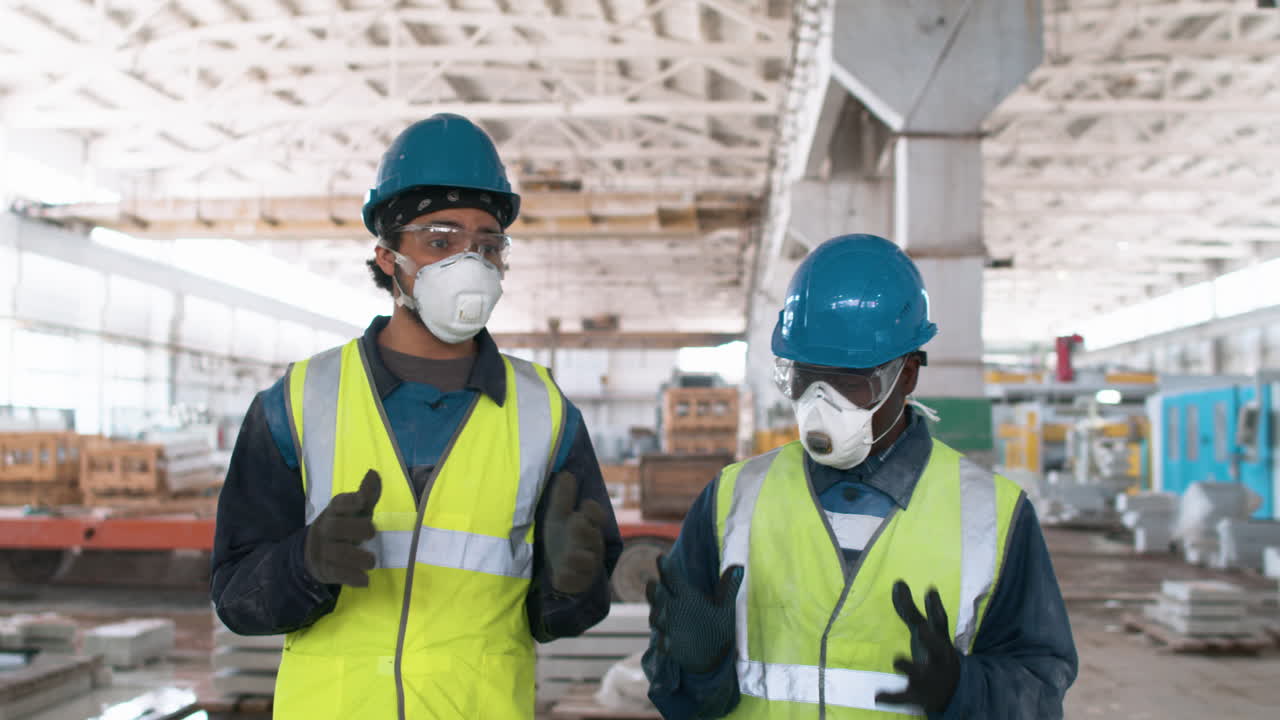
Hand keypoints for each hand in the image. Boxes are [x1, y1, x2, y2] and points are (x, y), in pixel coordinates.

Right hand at [303, 470, 380, 587]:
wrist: (314, 553)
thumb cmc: (344, 526)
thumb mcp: (355, 510)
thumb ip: (367, 494)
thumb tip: (374, 472)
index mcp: (334, 511)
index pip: (338, 503)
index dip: (349, 501)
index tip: (362, 500)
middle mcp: (326, 529)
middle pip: (336, 528)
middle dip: (355, 529)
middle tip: (373, 532)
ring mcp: (324, 550)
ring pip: (337, 553)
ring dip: (357, 557)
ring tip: (372, 561)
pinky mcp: (326, 570)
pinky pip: (337, 574)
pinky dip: (352, 578)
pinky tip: (365, 580)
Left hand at [542, 471, 605, 594]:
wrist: (558, 571)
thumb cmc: (561, 540)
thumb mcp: (557, 518)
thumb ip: (562, 498)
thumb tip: (566, 473)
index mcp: (588, 526)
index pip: (597, 516)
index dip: (593, 510)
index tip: (585, 505)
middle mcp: (591, 545)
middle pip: (592, 536)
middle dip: (583, 530)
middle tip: (575, 523)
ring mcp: (586, 565)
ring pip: (587, 559)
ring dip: (578, 555)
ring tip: (569, 554)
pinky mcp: (577, 582)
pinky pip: (575, 580)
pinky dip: (569, 576)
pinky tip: (561, 573)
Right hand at [646, 555, 742, 673]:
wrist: (715, 655)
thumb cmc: (717, 626)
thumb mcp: (724, 607)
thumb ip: (728, 588)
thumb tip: (739, 566)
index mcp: (685, 596)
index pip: (672, 579)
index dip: (666, 568)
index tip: (661, 557)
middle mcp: (673, 609)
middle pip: (658, 596)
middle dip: (654, 591)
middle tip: (653, 584)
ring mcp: (669, 627)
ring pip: (657, 618)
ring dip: (658, 615)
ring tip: (661, 613)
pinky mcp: (670, 646)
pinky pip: (663, 644)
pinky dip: (664, 643)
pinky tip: (666, 642)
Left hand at [875, 580, 960, 713]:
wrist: (951, 692)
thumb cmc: (934, 653)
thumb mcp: (925, 631)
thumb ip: (910, 609)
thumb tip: (897, 582)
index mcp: (940, 641)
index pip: (940, 623)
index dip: (935, 607)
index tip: (930, 590)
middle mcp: (937, 659)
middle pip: (937, 650)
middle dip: (931, 641)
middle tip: (923, 631)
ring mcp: (929, 678)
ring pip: (919, 674)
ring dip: (909, 667)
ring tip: (896, 660)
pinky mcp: (918, 695)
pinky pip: (905, 697)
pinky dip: (892, 697)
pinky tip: (878, 697)